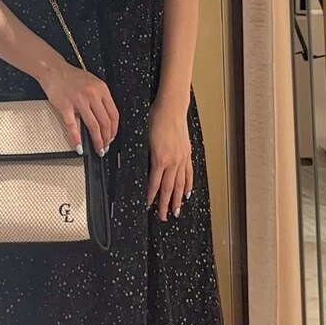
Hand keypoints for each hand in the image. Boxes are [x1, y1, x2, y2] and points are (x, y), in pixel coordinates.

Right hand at [37, 58, 118, 154]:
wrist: (54, 70)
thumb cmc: (72, 77)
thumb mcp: (93, 83)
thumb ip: (100, 98)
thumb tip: (105, 119)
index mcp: (102, 89)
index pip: (114, 114)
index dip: (114, 129)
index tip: (112, 137)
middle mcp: (92, 95)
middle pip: (105, 122)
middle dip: (107, 138)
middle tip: (105, 147)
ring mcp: (79, 101)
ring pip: (93, 125)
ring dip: (97, 141)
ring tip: (97, 149)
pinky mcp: (66, 106)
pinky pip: (73, 126)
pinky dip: (76, 138)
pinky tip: (79, 146)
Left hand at [147, 99, 192, 220]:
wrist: (172, 107)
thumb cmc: (155, 118)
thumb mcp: (143, 138)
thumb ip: (142, 155)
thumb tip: (136, 168)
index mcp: (160, 159)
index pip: (155, 184)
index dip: (151, 197)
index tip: (148, 206)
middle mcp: (173, 161)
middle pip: (169, 189)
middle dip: (166, 205)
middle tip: (164, 217)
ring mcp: (182, 158)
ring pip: (180, 184)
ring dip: (178, 199)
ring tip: (177, 211)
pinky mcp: (187, 153)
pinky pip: (188, 173)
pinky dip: (188, 185)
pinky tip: (187, 193)